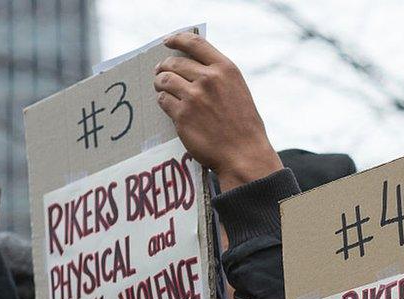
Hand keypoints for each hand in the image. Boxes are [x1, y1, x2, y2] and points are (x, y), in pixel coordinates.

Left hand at [155, 32, 282, 190]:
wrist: (244, 154)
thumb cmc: (243, 125)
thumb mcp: (238, 90)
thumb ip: (218, 76)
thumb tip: (192, 66)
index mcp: (225, 69)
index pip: (194, 43)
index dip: (177, 39)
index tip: (168, 41)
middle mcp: (209, 79)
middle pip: (174, 63)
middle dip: (164, 66)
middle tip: (160, 71)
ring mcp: (194, 97)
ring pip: (164, 80)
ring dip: (159, 83)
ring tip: (161, 87)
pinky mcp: (182, 115)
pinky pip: (163, 100)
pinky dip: (163, 101)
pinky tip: (167, 104)